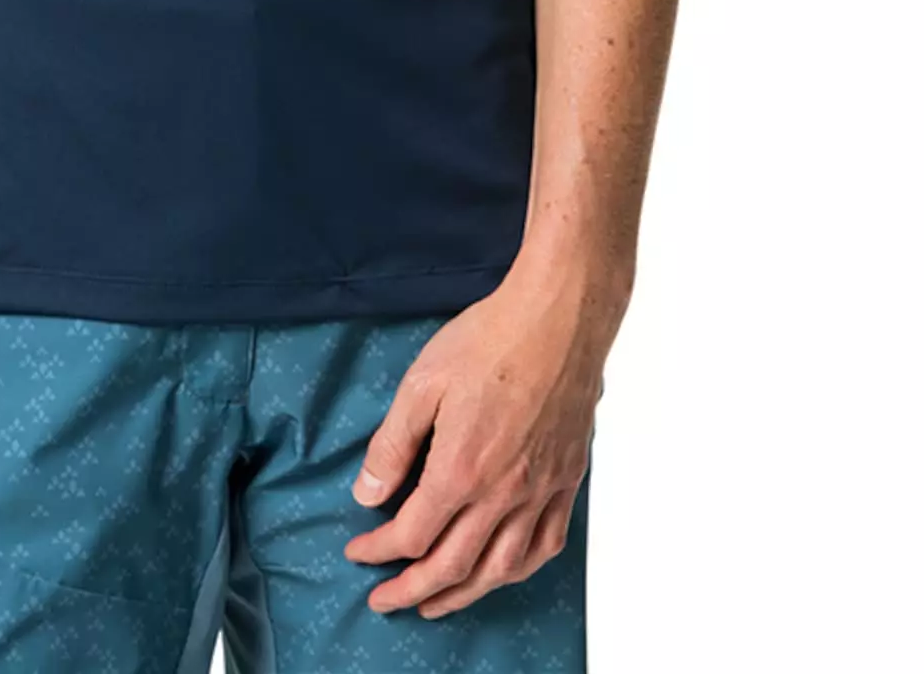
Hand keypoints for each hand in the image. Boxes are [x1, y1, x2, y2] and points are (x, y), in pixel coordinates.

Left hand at [341, 265, 609, 618]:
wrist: (558, 319)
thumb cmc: (489, 340)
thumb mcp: (422, 383)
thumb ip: (393, 445)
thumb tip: (368, 494)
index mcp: (461, 469)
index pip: (412, 534)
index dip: (378, 550)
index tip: (357, 551)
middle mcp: (503, 493)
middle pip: (452, 566)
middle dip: (412, 590)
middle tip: (384, 601)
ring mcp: (540, 492)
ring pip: (500, 569)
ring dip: (464, 594)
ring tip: (436, 604)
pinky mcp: (566, 481)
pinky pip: (545, 546)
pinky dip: (518, 571)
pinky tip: (501, 572)